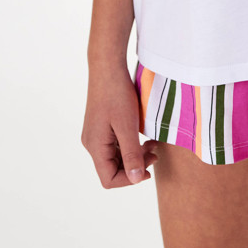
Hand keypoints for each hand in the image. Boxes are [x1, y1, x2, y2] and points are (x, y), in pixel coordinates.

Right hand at [81, 63, 159, 187]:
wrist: (108, 67)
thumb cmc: (117, 94)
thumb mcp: (128, 126)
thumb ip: (132, 155)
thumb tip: (137, 180)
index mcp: (95, 146)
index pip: (109, 179)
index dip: (130, 180)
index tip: (149, 171)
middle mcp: (92, 143)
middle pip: (112, 168)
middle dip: (135, 166)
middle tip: (155, 154)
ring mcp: (96, 134)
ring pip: (115, 156)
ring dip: (134, 154)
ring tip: (153, 145)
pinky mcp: (101, 125)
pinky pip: (115, 144)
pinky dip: (130, 144)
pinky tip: (143, 136)